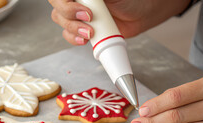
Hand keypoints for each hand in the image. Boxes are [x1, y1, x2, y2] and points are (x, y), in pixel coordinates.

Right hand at [48, 0, 190, 44]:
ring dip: (72, 29)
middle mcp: (77, 0)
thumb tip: (84, 0)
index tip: (83, 10)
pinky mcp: (83, 29)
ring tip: (90, 33)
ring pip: (61, 21)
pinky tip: (85, 39)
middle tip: (89, 19)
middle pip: (58, 7)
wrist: (144, 13)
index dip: (65, 4)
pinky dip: (74, 39)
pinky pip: (70, 35)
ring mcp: (78, 13)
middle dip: (70, 16)